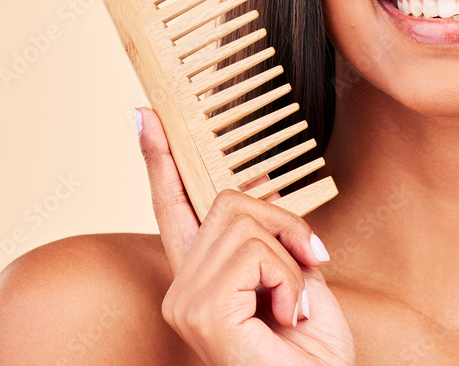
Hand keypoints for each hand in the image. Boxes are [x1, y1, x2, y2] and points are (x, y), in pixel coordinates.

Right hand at [137, 106, 354, 365]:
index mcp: (201, 277)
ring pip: (246, 221)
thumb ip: (269, 232)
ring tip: (296, 303)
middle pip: (230, 202)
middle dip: (284, 223)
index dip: (161, 160)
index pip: (174, 207)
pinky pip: (256, 252)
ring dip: (291, 256)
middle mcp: (182, 288)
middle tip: (312, 262)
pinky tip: (289, 316)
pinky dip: (289, 278)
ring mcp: (186, 301)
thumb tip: (258, 176)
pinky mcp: (202, 311)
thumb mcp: (295, 273)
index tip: (146, 116)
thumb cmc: (310, 350)